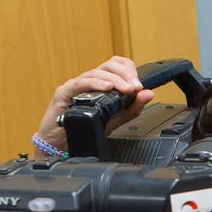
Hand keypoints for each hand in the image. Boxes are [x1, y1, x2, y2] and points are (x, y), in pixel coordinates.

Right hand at [35, 56, 154, 150]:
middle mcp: (89, 81)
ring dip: (115, 80)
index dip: (129, 71)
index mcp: (101, 84)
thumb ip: (132, 107)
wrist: (62, 145)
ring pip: (96, 72)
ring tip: (126, 90)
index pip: (117, 65)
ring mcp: (76, 85)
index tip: (139, 86)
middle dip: (126, 75)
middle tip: (135, 88)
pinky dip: (95, 83)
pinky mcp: (64, 92)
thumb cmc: (85, 129)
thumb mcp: (115, 119)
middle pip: (109, 65)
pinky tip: (107, 88)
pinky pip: (80, 83)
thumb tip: (148, 93)